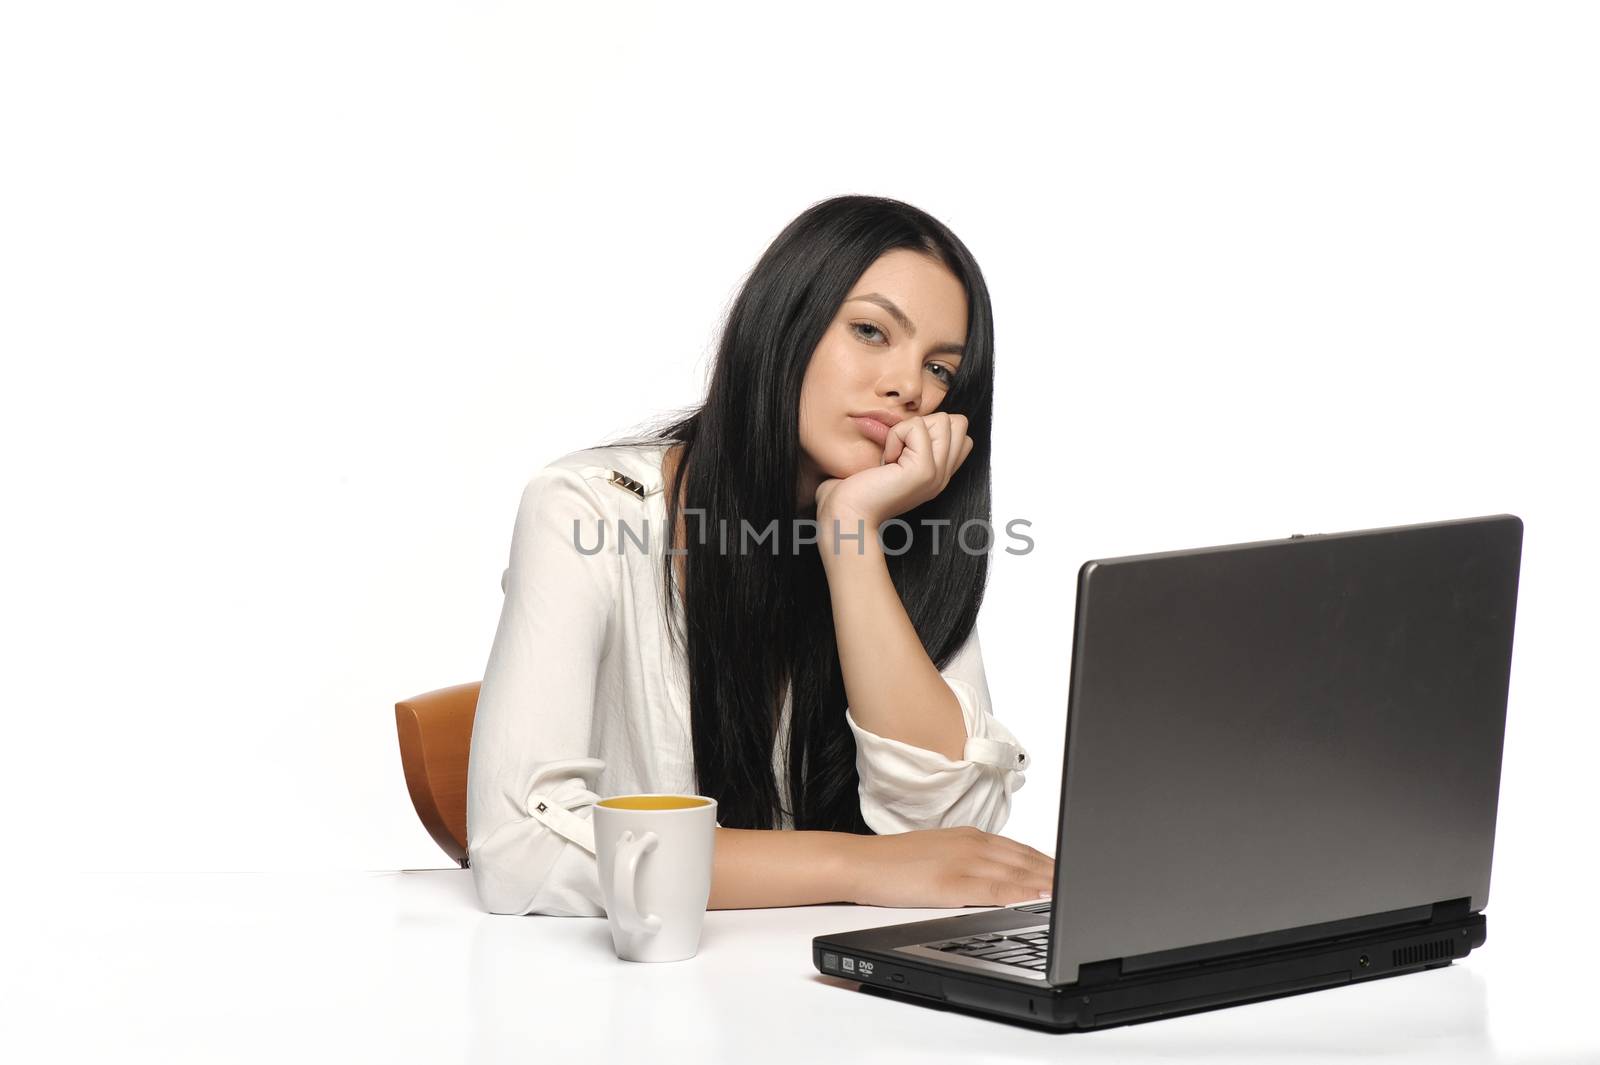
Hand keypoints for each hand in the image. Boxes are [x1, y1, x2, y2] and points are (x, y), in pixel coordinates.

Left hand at [814, 412, 972, 528]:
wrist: (846, 515)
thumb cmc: (856, 489)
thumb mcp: (892, 460)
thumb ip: (909, 441)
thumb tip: (911, 413)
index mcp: (938, 473)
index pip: (959, 432)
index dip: (930, 427)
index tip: (902, 449)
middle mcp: (943, 475)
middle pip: (957, 422)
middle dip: (924, 424)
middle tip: (899, 450)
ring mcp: (938, 474)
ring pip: (942, 420)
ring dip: (909, 429)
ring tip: (892, 456)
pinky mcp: (924, 470)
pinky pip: (916, 427)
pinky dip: (896, 436)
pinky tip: (886, 460)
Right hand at [841, 826, 1054, 907]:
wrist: (860, 863)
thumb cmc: (895, 862)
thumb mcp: (940, 854)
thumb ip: (972, 860)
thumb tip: (999, 874)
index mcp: (971, 837)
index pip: (1021, 850)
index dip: (1050, 863)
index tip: (1071, 873)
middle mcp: (972, 844)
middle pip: (1027, 859)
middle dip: (1057, 872)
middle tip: (1084, 882)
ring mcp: (963, 862)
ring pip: (1018, 872)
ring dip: (1048, 882)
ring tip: (1073, 891)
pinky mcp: (951, 883)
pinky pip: (995, 889)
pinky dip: (1021, 892)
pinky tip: (1039, 898)